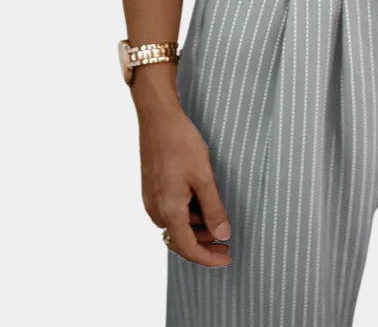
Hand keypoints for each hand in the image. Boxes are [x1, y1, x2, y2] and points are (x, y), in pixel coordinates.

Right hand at [134, 75, 231, 266]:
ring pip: (175, 225)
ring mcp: (150, 200)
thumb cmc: (181, 144)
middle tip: (226, 238)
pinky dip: (186, 213)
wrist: (158, 119)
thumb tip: (222, 235)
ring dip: (195, 226)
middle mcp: (155, 210)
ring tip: (216, 212)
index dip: (209, 258)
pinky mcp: (150, 190)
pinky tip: (200, 199)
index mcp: (168, 210)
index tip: (227, 257)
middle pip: (180, 240)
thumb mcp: (204, 177)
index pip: (188, 248)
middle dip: (203, 242)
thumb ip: (214, 209)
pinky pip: (169, 211)